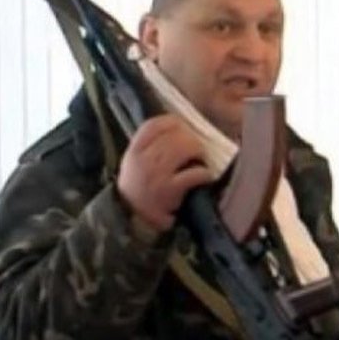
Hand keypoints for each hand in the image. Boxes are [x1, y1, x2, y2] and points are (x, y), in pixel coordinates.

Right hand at [117, 114, 212, 231]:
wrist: (133, 218)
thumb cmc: (137, 188)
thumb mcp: (133, 163)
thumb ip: (147, 145)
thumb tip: (176, 129)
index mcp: (134, 151)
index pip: (153, 125)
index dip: (171, 122)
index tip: (182, 125)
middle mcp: (144, 160)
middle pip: (173, 135)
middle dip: (190, 138)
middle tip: (197, 146)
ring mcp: (157, 175)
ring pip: (184, 149)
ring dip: (198, 151)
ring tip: (201, 158)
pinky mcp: (170, 190)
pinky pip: (192, 174)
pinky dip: (203, 173)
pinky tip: (205, 175)